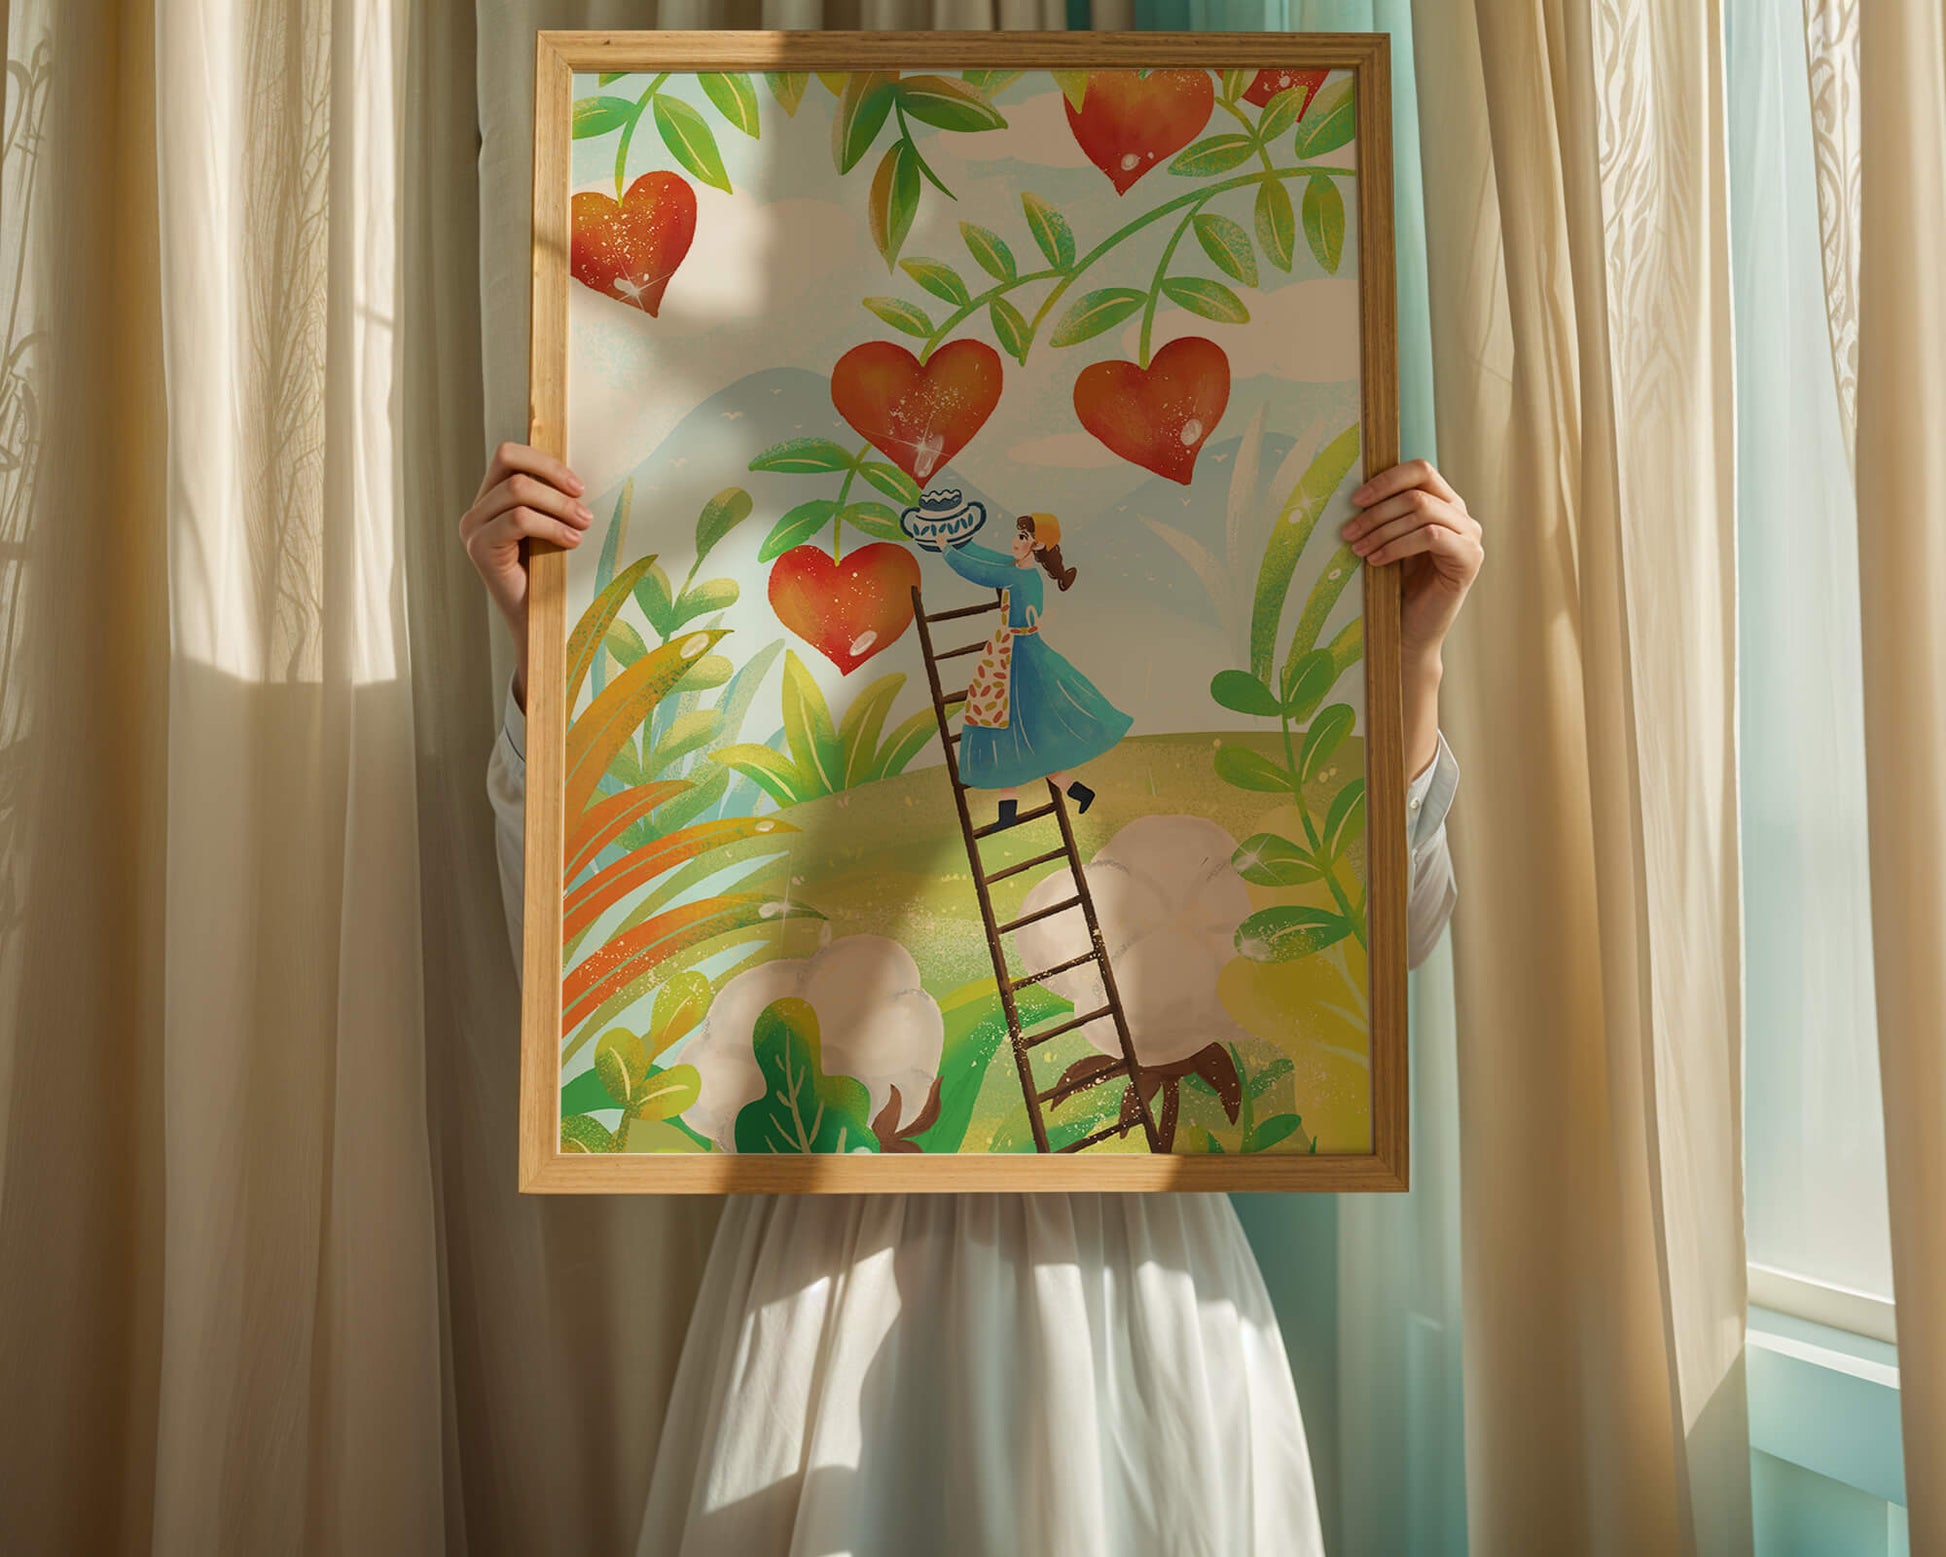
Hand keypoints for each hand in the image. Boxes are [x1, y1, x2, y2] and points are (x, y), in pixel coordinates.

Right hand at [459, 441, 590, 708]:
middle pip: (511, 465)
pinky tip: (571, 541)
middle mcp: (476, 511)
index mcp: (491, 499)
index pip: (509, 455)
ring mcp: (474, 528)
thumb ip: (552, 501)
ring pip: (518, 491)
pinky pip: (518, 519)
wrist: (539, 624)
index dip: (545, 462)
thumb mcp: (552, 529)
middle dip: (555, 480)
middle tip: (584, 508)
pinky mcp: (480, 547)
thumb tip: (579, 478)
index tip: (579, 486)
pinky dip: (551, 526)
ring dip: (559, 505)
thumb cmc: (551, 576)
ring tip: (583, 525)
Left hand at [1341, 459, 1483, 666]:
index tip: (1355, 500)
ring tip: (1357, 548)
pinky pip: (1431, 536)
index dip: (1386, 480)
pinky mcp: (1469, 558)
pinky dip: (1398, 545)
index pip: (1420, 471)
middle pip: (1416, 491)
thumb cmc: (1395, 587)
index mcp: (1443, 504)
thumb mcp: (1387, 542)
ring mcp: (1469, 536)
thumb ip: (1384, 515)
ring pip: (1421, 511)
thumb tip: (1353, 493)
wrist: (1408, 633)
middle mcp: (1460, 516)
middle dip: (1376, 511)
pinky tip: (1377, 560)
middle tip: (1348, 532)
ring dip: (1382, 529)